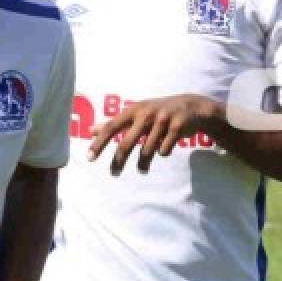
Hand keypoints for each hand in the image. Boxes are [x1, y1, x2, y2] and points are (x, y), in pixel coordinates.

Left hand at [88, 94, 222, 173]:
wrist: (191, 106)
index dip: (100, 143)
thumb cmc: (158, 111)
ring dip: (143, 163)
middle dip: (119, 160)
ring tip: (142, 169)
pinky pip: (165, 149)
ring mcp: (163, 120)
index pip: (111, 127)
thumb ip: (115, 123)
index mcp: (134, 110)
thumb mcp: (136, 113)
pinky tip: (164, 150)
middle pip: (127, 142)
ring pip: (147, 150)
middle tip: (114, 174)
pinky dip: (163, 152)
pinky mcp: (177, 127)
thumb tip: (91, 130)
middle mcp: (146, 113)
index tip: (90, 157)